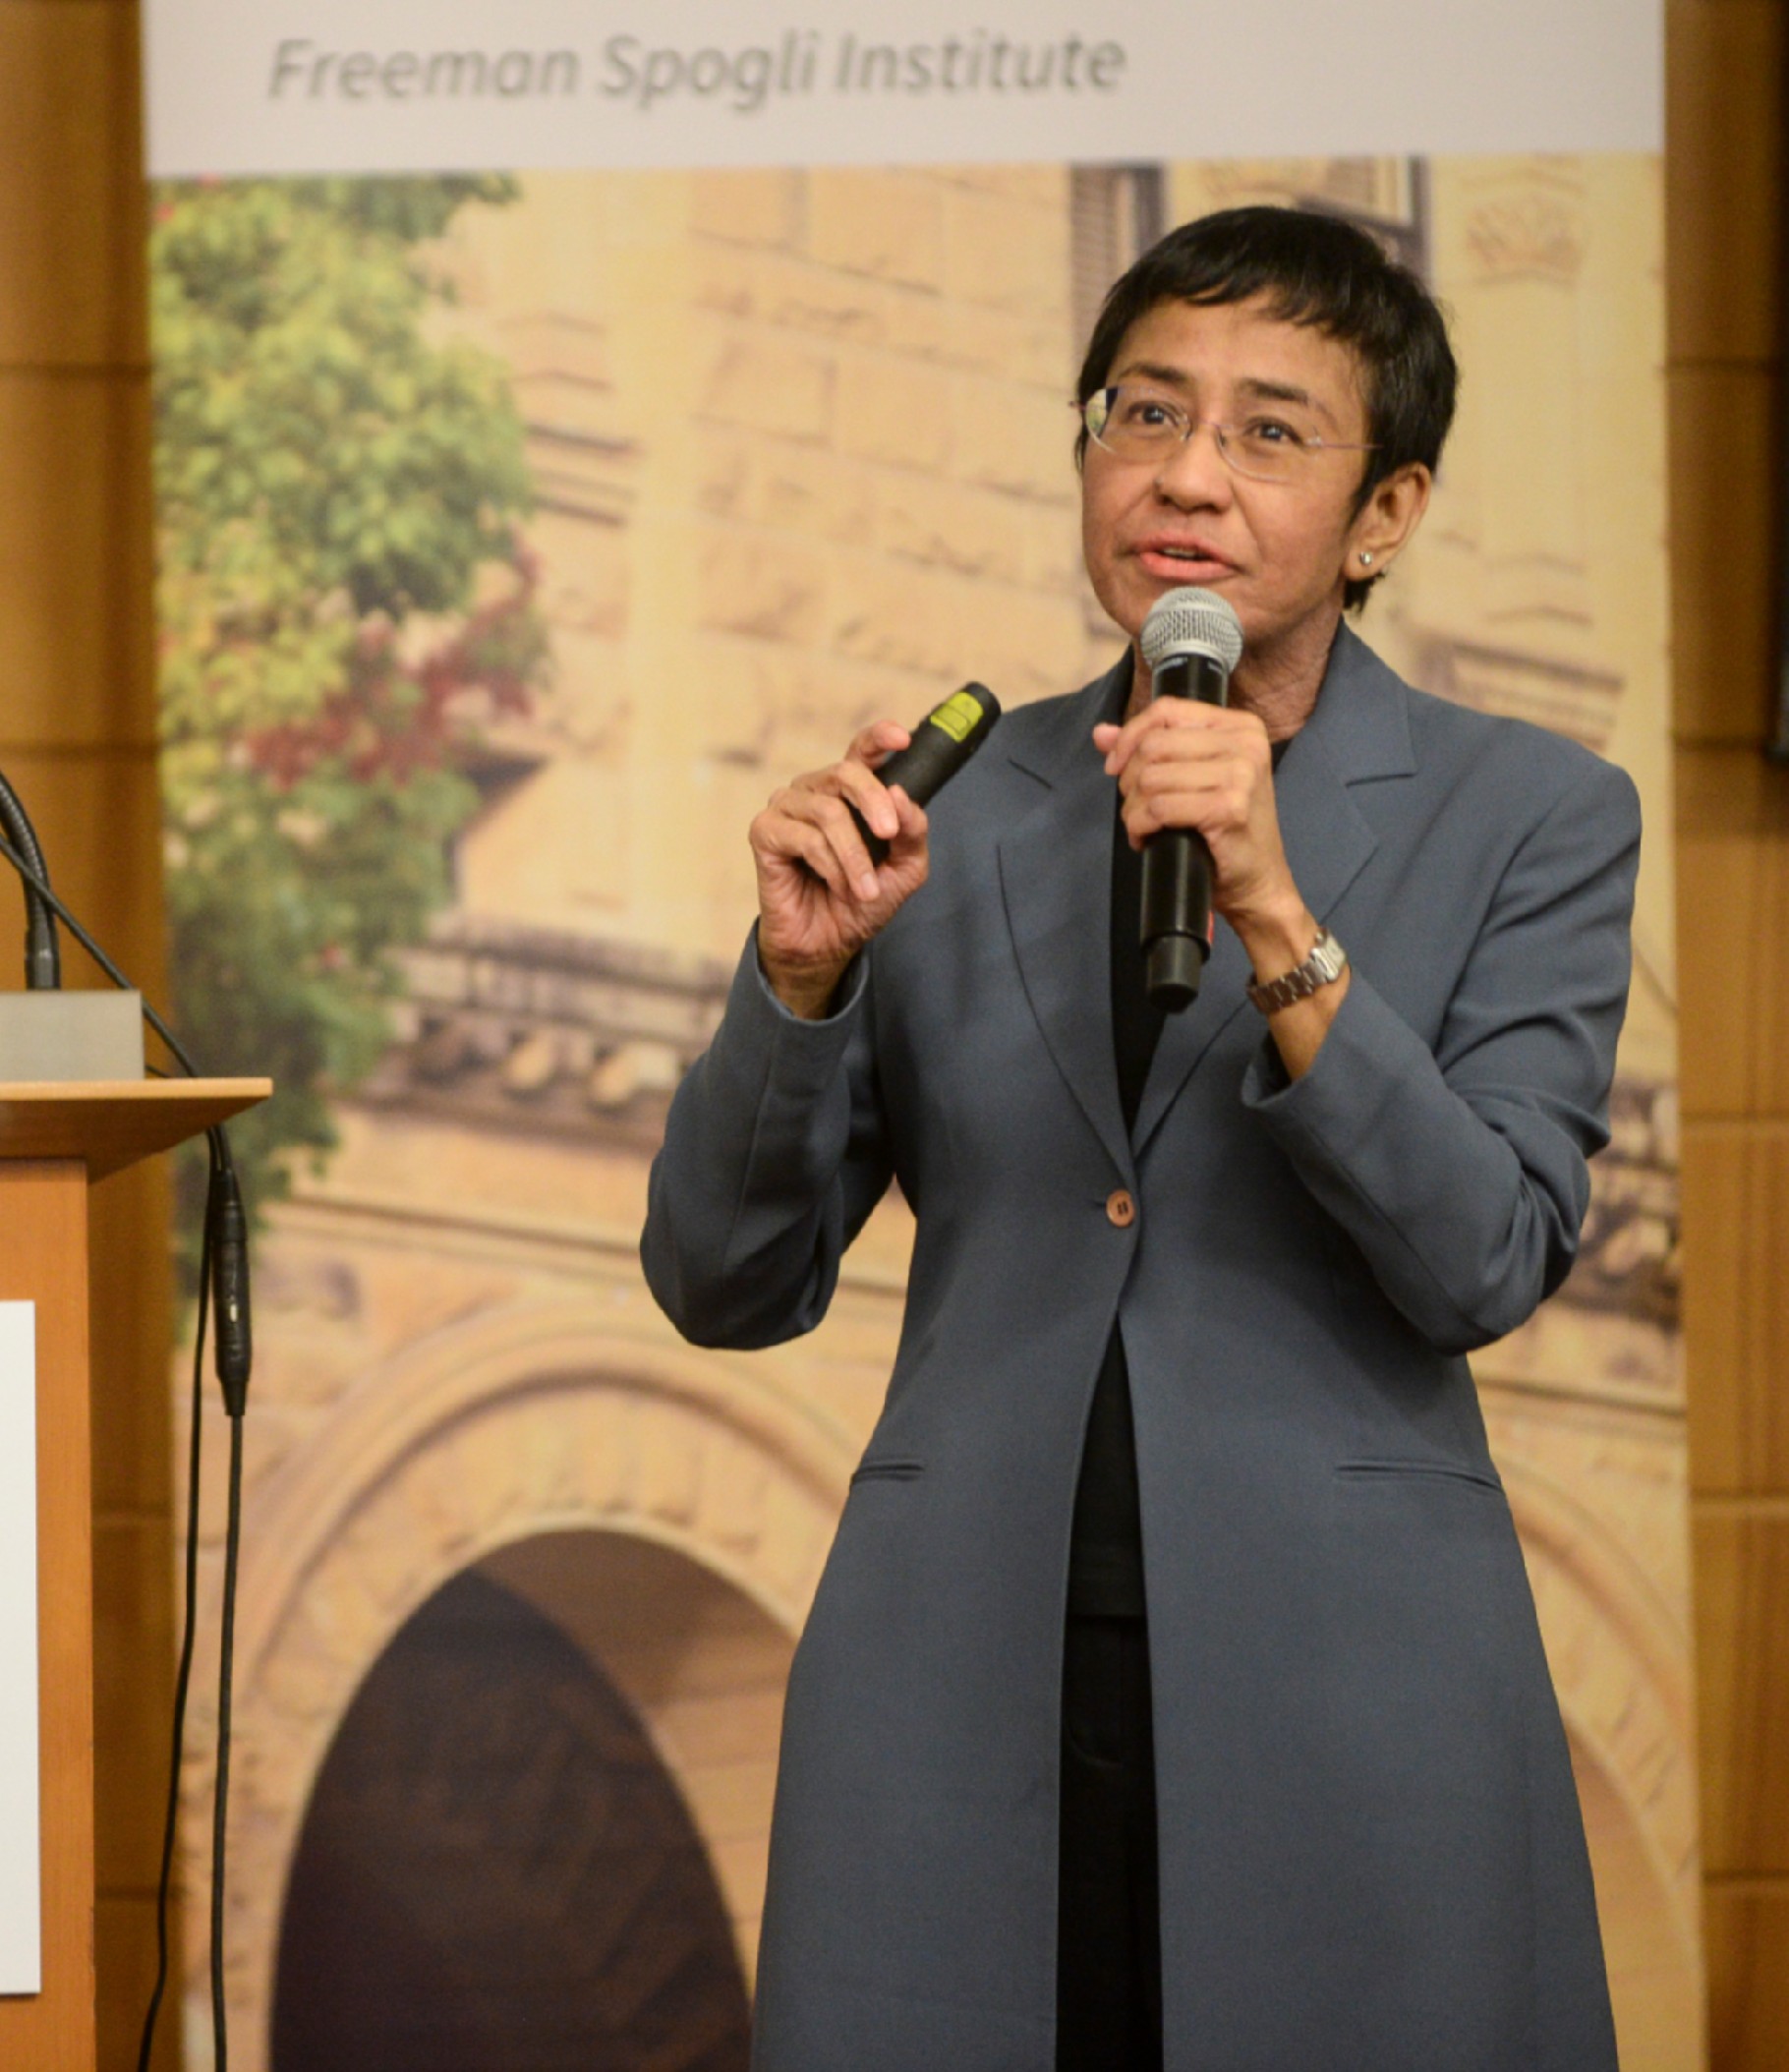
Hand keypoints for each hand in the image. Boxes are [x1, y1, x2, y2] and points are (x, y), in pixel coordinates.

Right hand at [750, 721, 930, 1017]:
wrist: (828, 944)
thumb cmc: (861, 901)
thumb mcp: (904, 869)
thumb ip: (912, 832)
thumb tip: (901, 797)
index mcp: (848, 793)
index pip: (861, 751)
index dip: (879, 738)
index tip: (901, 739)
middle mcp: (815, 792)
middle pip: (846, 772)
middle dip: (874, 802)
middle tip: (889, 835)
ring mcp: (786, 808)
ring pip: (828, 812)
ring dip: (854, 856)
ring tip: (864, 890)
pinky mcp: (764, 832)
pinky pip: (805, 838)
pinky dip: (830, 866)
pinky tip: (837, 887)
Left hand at [1094, 702, 1345, 1075]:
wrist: (1259, 884)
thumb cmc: (1226, 833)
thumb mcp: (1191, 780)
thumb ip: (1147, 750)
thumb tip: (1100, 734)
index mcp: (1240, 726)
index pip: (1168, 710)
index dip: (1131, 735)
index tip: (1116, 766)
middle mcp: (1245, 743)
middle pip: (1154, 745)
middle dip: (1130, 781)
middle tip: (1138, 810)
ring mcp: (1240, 774)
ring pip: (1150, 777)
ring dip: (1134, 809)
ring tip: (1145, 827)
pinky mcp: (1228, 807)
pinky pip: (1158, 807)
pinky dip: (1141, 826)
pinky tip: (1149, 839)